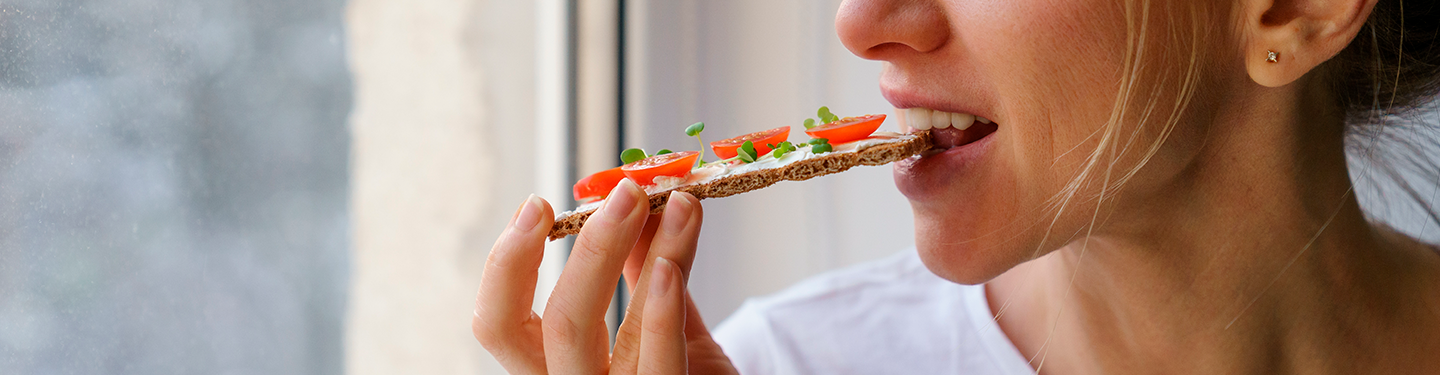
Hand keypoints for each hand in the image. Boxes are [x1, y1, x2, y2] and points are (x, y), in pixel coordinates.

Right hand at [472, 179, 738, 373]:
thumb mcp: (663, 321)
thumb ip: (644, 267)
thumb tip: (632, 198)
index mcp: (557, 368)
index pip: (498, 323)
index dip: (508, 263)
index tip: (536, 206)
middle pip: (548, 322)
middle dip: (584, 247)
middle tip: (624, 193)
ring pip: (582, 334)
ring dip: (620, 255)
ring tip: (670, 204)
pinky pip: (653, 364)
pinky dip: (657, 310)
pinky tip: (670, 267)